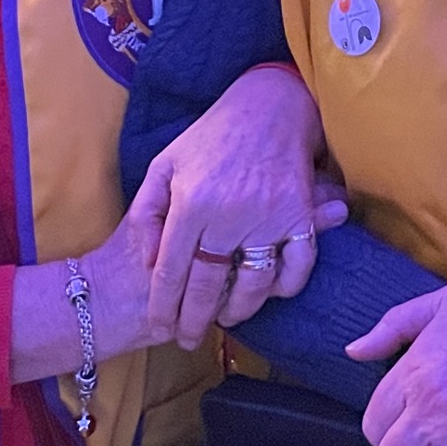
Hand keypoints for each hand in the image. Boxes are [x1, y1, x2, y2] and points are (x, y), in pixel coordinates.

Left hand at [128, 65, 345, 350]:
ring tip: (226, 321)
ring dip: (238, 311)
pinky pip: (297, 265)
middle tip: (188, 340)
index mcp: (191, 202)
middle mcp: (228, 214)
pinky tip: (269, 293)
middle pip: (208, 286)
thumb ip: (147, 212)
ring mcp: (268, 216)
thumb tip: (147, 262)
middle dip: (194, 321)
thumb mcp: (165, 164)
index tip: (161, 327)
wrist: (269, 105)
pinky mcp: (299, 214)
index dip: (164, 306)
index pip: (171, 270)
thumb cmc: (212, 136)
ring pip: (252, 284)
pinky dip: (285, 287)